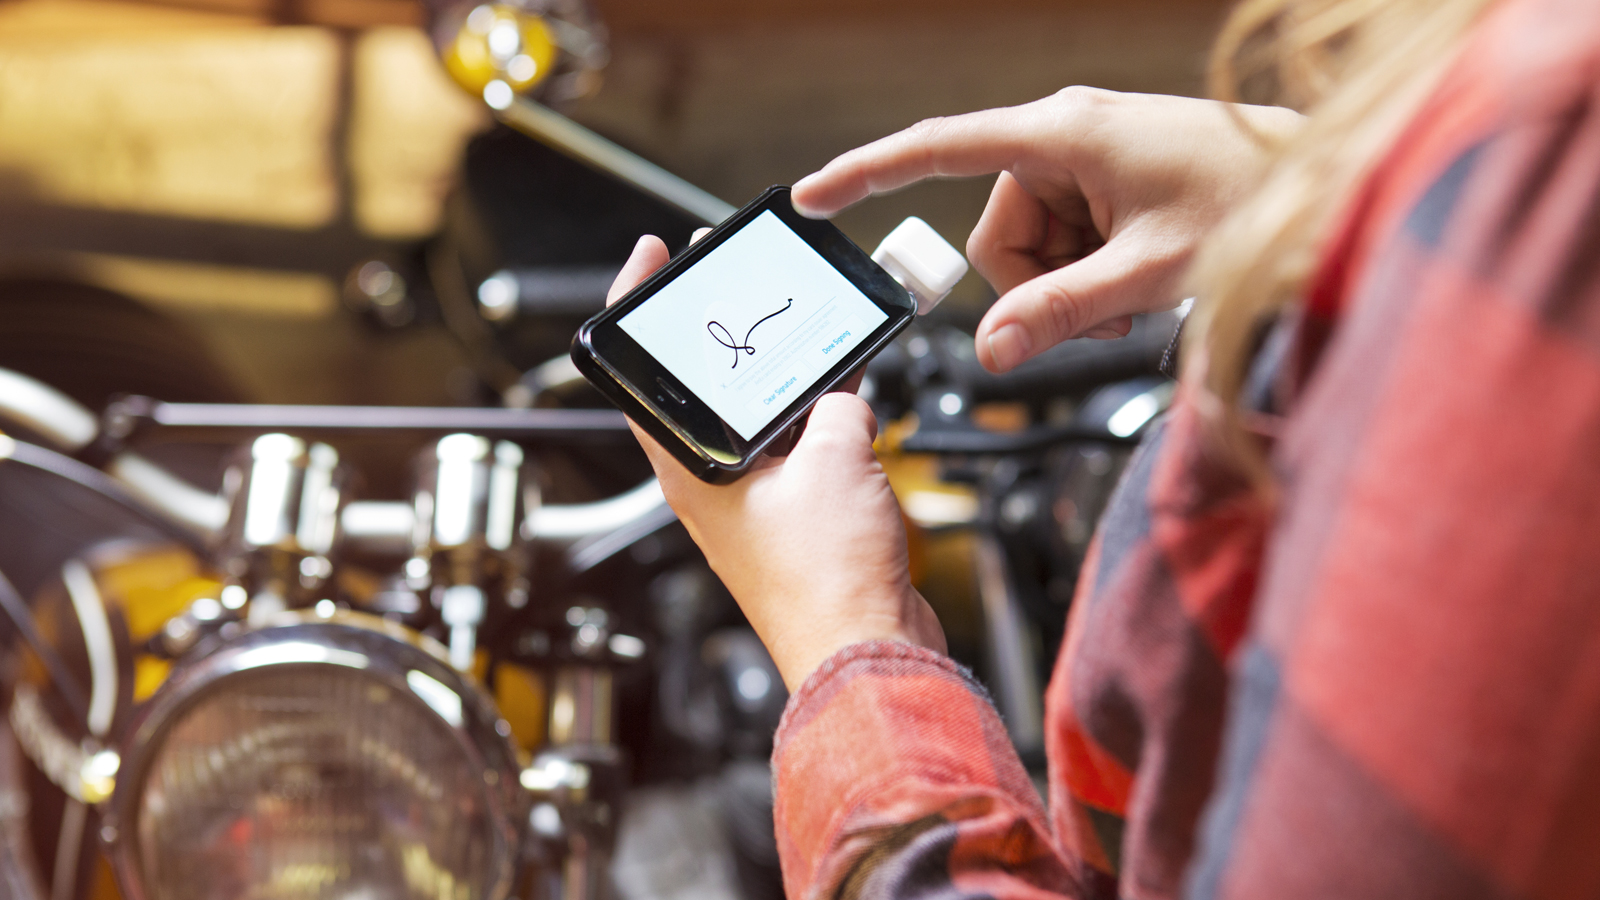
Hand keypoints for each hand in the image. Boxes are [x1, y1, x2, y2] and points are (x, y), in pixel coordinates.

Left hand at [609, 236, 944, 690]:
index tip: (651, 259)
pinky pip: (805, 448)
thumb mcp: (835, 459)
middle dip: (723, 327)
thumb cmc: (826, 582)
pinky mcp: (798, 518)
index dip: (638, 306)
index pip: (642, 376)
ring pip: (763, 416)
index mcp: (691, 470)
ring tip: (807, 324)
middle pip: (705, 387)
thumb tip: (843, 395)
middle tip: (733, 273)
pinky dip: (824, 416)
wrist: (868, 654)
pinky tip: (854, 387)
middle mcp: (713, 484)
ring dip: (786, 373)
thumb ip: (836, 406)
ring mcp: (755, 502)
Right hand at [792, 87, 1301, 371]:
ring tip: (1136, 288)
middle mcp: (1067, 134)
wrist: (1328, 186)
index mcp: (1065, 133)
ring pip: (1028, 245)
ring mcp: (1088, 156)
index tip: (812, 196)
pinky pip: (1062, 240)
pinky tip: (1139, 274)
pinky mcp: (1107, 179)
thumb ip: (1060, 313)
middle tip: (1104, 306)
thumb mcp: (1149, 273)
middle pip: (995, 230)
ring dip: (1067, 282)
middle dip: (1034, 283)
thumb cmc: (1257, 205)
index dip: (868, 173)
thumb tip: (990, 351)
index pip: (939, 149)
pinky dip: (1088, 271)